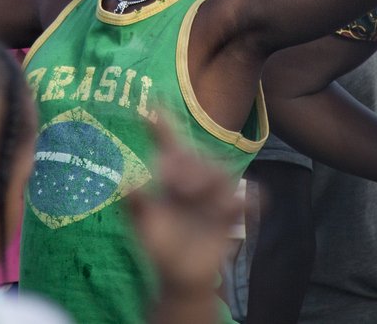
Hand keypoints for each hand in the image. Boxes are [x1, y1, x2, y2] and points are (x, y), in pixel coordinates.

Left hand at [128, 115, 243, 294]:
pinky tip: (245, 199)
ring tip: (190, 194)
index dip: (163, 124)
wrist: (180, 274)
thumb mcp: (143, 227)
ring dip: (209, 177)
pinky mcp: (229, 216)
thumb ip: (136, 206)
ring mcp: (213, 197)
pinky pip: (248, 199)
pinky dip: (249, 198)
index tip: (154, 102)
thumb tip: (128, 183)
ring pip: (221, 173)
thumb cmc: (159, 244)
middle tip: (168, 179)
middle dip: (185, 162)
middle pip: (196, 156)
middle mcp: (192, 182)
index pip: (167, 146)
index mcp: (169, 178)